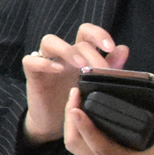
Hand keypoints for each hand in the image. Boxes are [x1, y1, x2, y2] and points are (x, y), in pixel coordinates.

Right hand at [22, 22, 124, 143]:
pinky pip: (30, 60)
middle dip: (91, 52)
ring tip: (80, 64)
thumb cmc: (75, 101)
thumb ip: (110, 67)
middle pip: (73, 39)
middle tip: (100, 68)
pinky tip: (58, 70)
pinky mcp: (32, 74)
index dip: (98, 34)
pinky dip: (43, 62)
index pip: (87, 33)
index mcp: (80, 54)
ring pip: (49, 41)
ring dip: (67, 50)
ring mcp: (46, 62)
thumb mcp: (96, 85)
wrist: (55, 122)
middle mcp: (63, 55)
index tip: (110, 47)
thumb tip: (123, 49)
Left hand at [62, 86, 153, 154]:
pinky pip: (81, 149)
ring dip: (71, 124)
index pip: (98, 145)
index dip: (84, 126)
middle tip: (75, 94)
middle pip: (76, 144)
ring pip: (75, 147)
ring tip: (76, 101)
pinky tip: (83, 117)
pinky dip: (77, 132)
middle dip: (70, 118)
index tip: (75, 106)